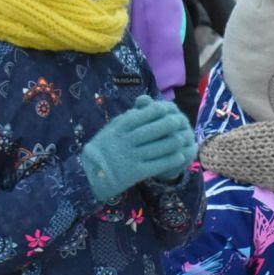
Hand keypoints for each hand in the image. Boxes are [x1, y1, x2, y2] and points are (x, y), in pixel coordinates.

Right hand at [81, 96, 196, 200]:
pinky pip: (158, 165)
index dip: (159, 111)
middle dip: (170, 124)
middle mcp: (126, 141)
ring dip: (174, 142)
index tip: (168, 109)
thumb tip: (147, 102)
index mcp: (121, 127)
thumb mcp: (112, 127)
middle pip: (155, 130)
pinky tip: (179, 156)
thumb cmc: (105, 146)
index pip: (144, 115)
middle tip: (181, 122)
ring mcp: (131, 157)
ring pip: (159, 147)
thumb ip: (129, 116)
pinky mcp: (136, 173)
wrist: (91, 173)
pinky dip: (171, 160)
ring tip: (182, 139)